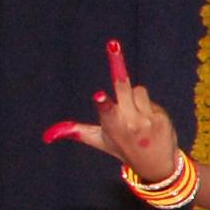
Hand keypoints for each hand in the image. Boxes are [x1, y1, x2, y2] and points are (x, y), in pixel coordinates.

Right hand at [44, 40, 183, 180]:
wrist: (158, 165)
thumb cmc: (123, 149)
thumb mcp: (99, 141)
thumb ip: (76, 132)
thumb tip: (47, 136)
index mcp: (111, 127)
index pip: (106, 112)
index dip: (103, 104)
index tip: (100, 96)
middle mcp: (130, 123)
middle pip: (124, 88)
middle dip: (117, 66)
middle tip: (113, 44)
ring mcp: (148, 119)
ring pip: (138, 90)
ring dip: (134, 97)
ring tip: (135, 114)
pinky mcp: (162, 117)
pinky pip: (149, 99)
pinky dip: (147, 105)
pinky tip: (148, 120)